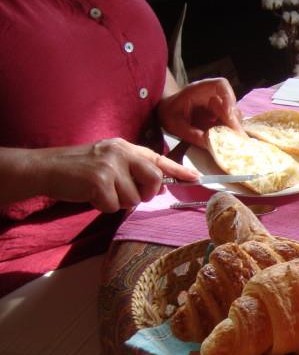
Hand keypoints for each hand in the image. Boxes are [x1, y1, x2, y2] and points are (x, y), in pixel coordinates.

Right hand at [7, 139, 199, 212]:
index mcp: (125, 147)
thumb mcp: (109, 160)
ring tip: (100, 190)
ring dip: (118, 201)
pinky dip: (103, 206)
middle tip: (124, 191)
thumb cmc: (80, 169)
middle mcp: (121, 153)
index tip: (196, 178)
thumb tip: (157, 184)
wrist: (47, 168)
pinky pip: (114, 206)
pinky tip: (91, 195)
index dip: (179, 171)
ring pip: (133, 198)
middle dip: (144, 193)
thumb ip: (132, 167)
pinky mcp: (99, 182)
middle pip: (154, 180)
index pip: (158, 159)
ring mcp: (110, 166)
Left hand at [157, 78, 244, 147]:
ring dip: (234, 128)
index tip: (229, 113)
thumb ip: (190, 132)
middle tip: (237, 137)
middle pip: (231, 104)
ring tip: (234, 141)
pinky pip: (229, 124)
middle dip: (234, 121)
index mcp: (200, 89)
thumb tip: (208, 143)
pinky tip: (230, 142)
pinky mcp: (219, 117)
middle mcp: (212, 96)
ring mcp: (217, 107)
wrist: (167, 113)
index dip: (228, 97)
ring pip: (233, 114)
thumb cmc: (169, 113)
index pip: (220, 85)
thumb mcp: (175, 124)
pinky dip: (231, 133)